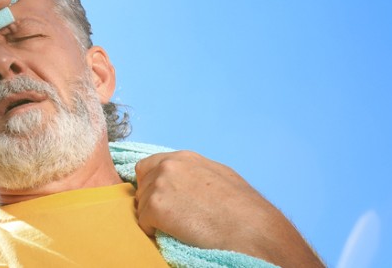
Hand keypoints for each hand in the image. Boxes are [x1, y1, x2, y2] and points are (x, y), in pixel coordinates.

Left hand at [135, 151, 323, 266]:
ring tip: (179, 226)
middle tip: (172, 217)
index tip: (164, 200)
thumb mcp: (220, 177)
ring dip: (153, 218)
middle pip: (141, 186)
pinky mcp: (156, 207)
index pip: (148, 166)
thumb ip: (195, 174)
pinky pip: (142, 222)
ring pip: (141, 205)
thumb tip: (185, 183)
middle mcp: (169, 165)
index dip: (152, 185)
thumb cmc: (243, 208)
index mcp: (185, 158)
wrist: (250, 227)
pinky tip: (176, 233)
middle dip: (151, 201)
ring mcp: (161, 185)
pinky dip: (154, 231)